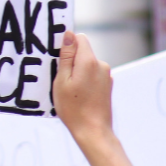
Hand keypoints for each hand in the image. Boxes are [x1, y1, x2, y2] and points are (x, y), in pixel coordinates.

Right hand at [52, 31, 114, 149]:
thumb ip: (66, 56)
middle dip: (71, 61)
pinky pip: (93, 75)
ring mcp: (106, 76)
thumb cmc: (74, 109)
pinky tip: (79, 95)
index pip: (79, 38)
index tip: (58, 59)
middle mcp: (101, 65)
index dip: (67, 45)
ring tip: (70, 91)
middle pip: (83, 52)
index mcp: (89, 61)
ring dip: (78, 72)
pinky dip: (85, 80)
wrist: (93, 131)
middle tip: (61, 79)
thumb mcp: (62, 81)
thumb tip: (68, 34)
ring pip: (87, 64)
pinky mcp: (107, 85)